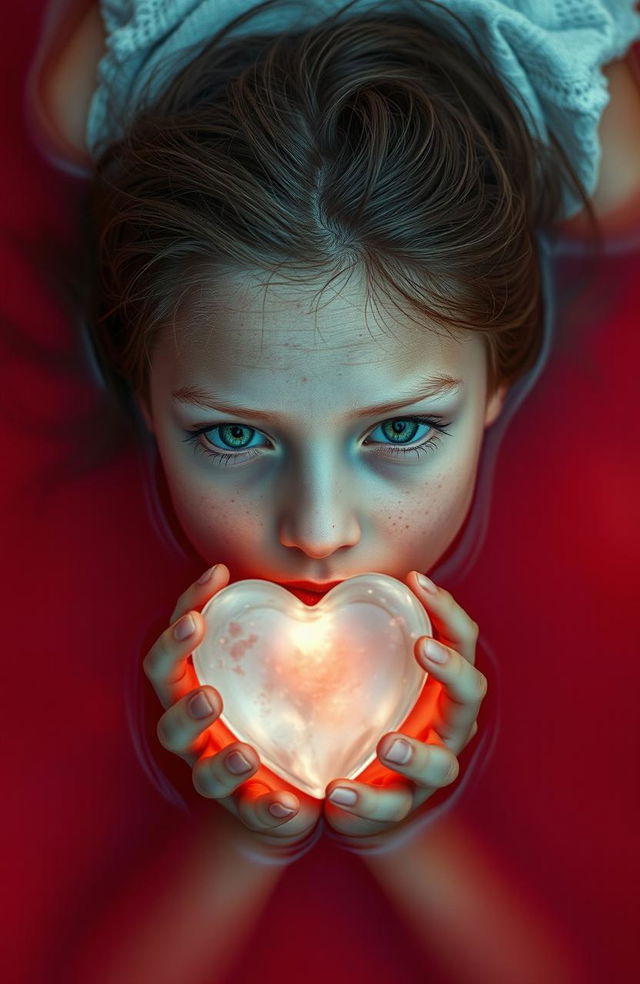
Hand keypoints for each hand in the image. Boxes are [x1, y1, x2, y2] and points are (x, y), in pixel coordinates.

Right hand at [143, 564, 321, 850]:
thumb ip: (280, 629)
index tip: (216, 575)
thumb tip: (317, 575)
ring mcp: (217, 773)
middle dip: (183, 691)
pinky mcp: (249, 811)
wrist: (285, 795)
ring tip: (247, 753)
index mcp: (195, 689)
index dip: (185, 609)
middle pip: (168, 710)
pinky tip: (286, 803)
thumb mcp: (271, 669)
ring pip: (201, 771)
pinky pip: (251, 814)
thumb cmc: (273, 714)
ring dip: (222, 762)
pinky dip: (265, 809)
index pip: (173, 649)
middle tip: (209, 676)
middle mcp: (195, 733)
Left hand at [323, 571, 485, 839]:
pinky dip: (365, 801)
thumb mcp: (370, 675)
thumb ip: (362, 639)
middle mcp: (447, 729)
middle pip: (470, 696)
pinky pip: (389, 808)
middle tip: (421, 646)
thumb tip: (331, 582)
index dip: (448, 611)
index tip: (417, 580)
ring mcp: (428, 773)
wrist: (360, 797)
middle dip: (451, 669)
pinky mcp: (399, 809)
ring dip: (416, 752)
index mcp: (442, 689)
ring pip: (441, 765)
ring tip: (386, 742)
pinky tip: (338, 791)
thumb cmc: (367, 717)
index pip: (461, 642)